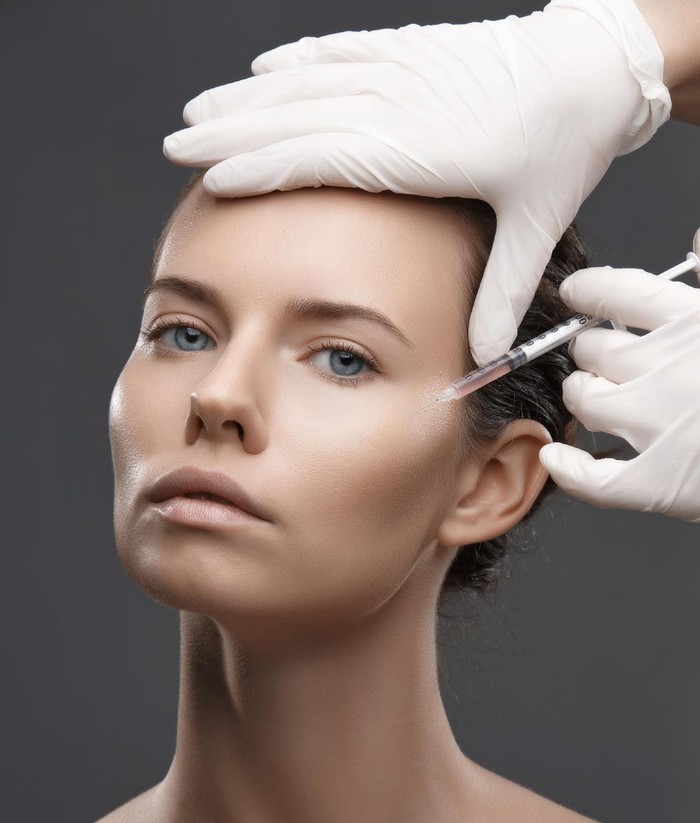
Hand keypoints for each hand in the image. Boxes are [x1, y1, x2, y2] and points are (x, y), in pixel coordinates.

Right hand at [162, 2, 668, 365]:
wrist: (591, 66)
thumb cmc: (563, 144)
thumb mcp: (535, 226)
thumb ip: (501, 293)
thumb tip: (483, 355)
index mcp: (421, 151)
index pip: (322, 157)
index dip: (262, 166)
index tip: (212, 178)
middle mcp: (401, 104)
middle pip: (297, 114)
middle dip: (232, 130)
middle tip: (178, 145)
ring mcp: (402, 70)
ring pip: (308, 80)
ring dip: (249, 97)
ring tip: (200, 111)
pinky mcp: (411, 50)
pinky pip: (339, 52)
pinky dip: (297, 62)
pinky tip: (264, 70)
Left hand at [539, 257, 699, 521]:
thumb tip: (698, 237)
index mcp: (696, 321)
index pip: (620, 292)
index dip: (590, 291)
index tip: (576, 292)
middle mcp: (668, 365)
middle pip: (595, 348)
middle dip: (588, 350)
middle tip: (591, 356)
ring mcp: (660, 424)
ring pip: (586, 401)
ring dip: (581, 396)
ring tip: (587, 396)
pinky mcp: (660, 482)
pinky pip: (595, 478)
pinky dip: (570, 470)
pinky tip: (558, 458)